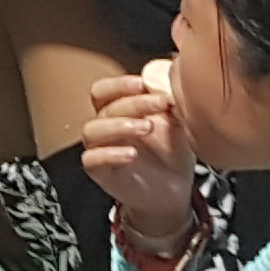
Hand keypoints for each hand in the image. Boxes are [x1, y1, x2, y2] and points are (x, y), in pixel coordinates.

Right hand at [74, 69, 197, 253]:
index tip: (144, 83)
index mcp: (120, 111)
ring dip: (119, 124)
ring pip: (93, 130)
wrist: (174, 191)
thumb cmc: (171, 154)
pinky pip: (92, 159)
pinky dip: (109, 154)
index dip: (120, 84)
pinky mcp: (100, 172)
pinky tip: (130, 154)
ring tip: (146, 127)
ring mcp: (100, 149)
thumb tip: (177, 79)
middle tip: (160, 103)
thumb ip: (172, 104)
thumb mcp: (177, 123)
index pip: (105, 90)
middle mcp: (106, 127)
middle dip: (133, 102)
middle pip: (105, 106)